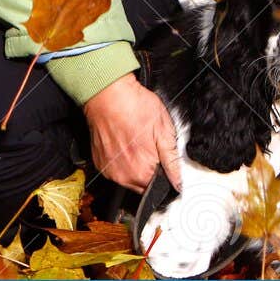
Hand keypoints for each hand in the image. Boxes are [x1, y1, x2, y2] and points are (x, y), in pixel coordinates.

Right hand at [83, 73, 181, 192]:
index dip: (164, 171)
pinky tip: (124, 142)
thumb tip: (179, 182)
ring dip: (135, 165)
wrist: (108, 93)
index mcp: (142, 172)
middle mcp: (123, 176)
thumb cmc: (134, 106)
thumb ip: (173, 160)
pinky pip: (116, 169)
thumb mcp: (164, 130)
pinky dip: (121, 159)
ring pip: (130, 177)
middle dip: (150, 168)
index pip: (160, 186)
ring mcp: (109, 170)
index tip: (161, 155)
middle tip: (148, 144)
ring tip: (135, 141)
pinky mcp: (100, 162)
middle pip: (144, 184)